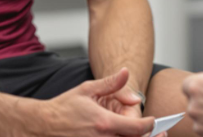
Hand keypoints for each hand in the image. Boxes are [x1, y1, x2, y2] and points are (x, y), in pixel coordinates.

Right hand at [34, 67, 155, 136]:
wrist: (43, 125)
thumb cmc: (65, 107)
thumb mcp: (87, 89)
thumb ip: (110, 83)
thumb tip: (126, 72)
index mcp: (104, 122)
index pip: (138, 128)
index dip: (150, 125)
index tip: (154, 121)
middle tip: (159, 134)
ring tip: (144, 135)